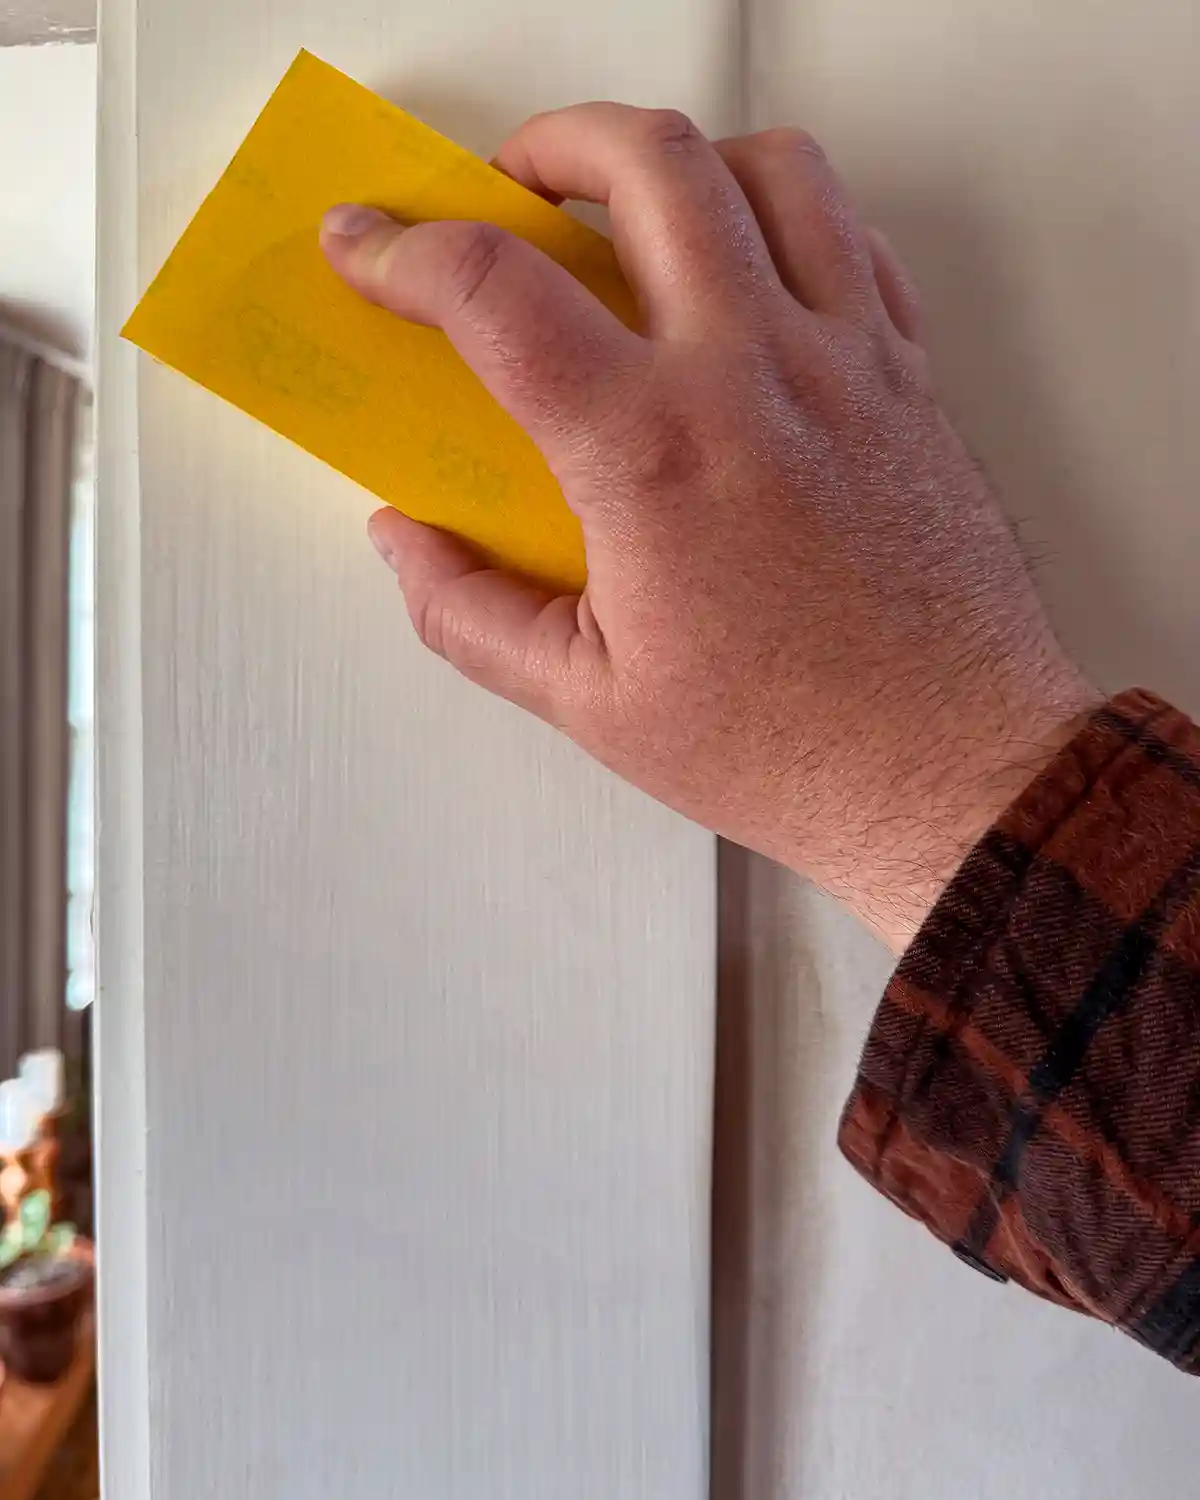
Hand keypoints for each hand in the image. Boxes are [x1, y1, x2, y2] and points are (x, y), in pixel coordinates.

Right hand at [320, 103, 1096, 951]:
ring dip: (680, 159)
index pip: (497, 291)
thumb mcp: (589, 700)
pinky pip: (855, 237)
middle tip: (511, 188)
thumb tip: (404, 541)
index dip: (403, 249)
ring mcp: (849, 364)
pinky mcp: (911, 380)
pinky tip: (749, 269)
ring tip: (633, 205)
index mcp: (654, 454)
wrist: (951, 774)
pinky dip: (786, 216)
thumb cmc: (791, 748)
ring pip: (771, 167)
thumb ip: (469, 612)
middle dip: (552, 143)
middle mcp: (757, 376)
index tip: (367, 245)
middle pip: (649, 161)